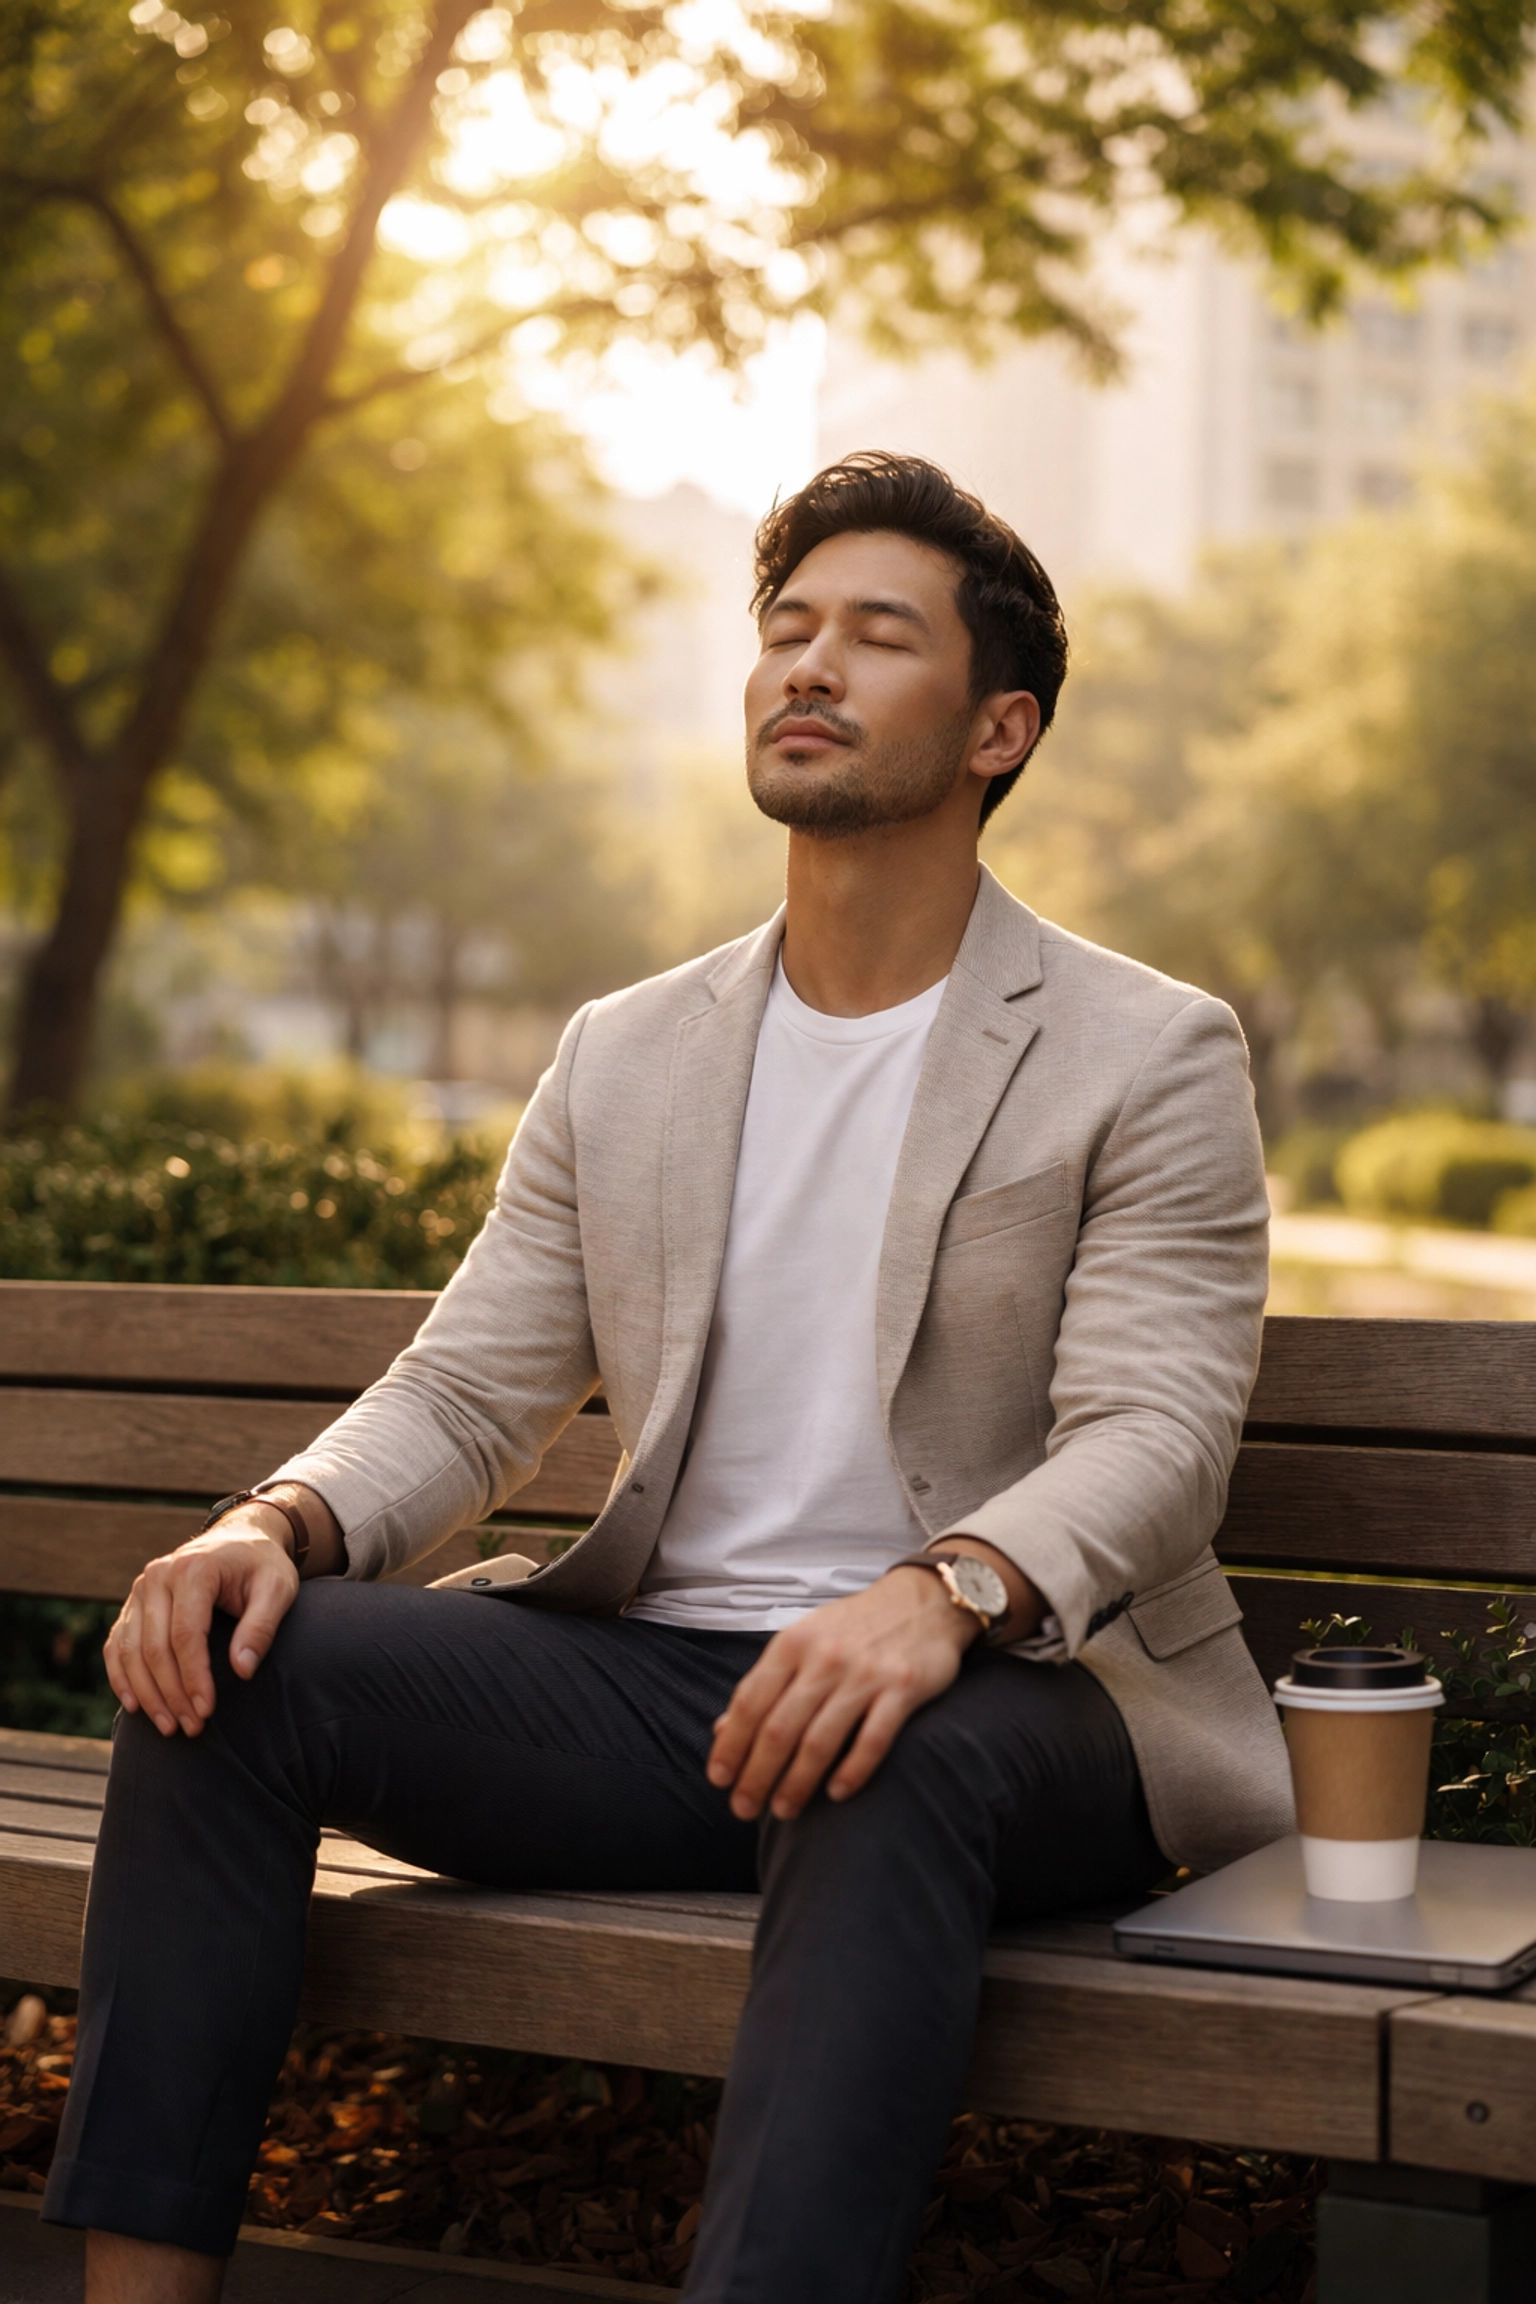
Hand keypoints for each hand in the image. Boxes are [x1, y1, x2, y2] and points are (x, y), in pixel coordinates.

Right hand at [104, 1522, 299, 1738]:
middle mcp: (158, 1576)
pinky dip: (122, 1677)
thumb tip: (242, 1671)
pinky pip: (116, 1645)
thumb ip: (262, 1627)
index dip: (194, 1677)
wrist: (241, 1538)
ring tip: (169, 1726)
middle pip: (155, 1648)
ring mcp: (140, 1588)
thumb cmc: (262, 1567)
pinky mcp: (132, 1603)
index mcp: (194, 1569)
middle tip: (192, 1728)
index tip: (206, 1711)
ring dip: (147, 1695)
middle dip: (172, 1694)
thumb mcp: (277, 1589)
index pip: (186, 1635)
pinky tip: (134, 1706)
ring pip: (131, 1651)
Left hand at [706, 1567, 982, 1822]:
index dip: (731, 1745)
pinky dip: (852, 1771)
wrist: (920, 1601)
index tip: (719, 1779)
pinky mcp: (902, 1688)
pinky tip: (836, 1794)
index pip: (750, 1702)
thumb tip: (722, 1731)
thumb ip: (767, 1684)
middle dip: (757, 1775)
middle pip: (780, 1728)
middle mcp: (825, 1657)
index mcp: (793, 1643)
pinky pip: (873, 1740)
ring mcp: (865, 1673)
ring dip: (797, 1783)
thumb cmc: (852, 1628)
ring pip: (820, 1741)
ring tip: (783, 1811)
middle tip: (744, 1809)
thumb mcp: (803, 1641)